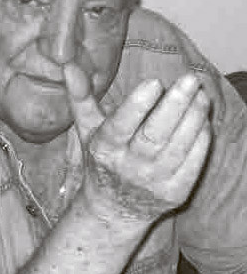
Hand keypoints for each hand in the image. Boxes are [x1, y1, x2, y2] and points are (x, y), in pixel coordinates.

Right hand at [64, 65, 211, 225]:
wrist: (115, 208)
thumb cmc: (102, 158)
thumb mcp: (87, 128)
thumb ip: (80, 96)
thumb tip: (69, 65)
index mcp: (104, 148)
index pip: (122, 125)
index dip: (138, 104)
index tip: (155, 81)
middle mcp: (128, 167)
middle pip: (155, 135)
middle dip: (175, 105)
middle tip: (191, 80)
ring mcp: (154, 182)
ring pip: (178, 147)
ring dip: (194, 119)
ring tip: (201, 95)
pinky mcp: (176, 194)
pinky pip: (193, 163)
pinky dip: (201, 140)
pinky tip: (203, 120)